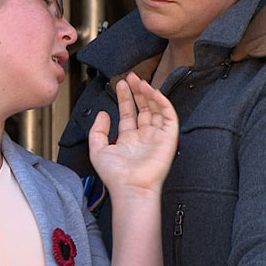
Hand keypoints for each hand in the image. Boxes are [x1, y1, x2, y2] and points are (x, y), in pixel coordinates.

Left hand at [89, 72, 178, 199]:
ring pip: (156, 109)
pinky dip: (162, 102)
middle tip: (131, 77)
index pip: (128, 113)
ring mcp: (156, 136)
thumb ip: (97, 130)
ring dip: (148, 93)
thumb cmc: (115, 176)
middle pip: (143, 107)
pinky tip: (152, 92)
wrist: (130, 188)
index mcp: (128, 139)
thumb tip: (103, 113)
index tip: (120, 84)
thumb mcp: (97, 149)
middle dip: (137, 91)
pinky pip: (168, 116)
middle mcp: (143, 136)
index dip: (125, 97)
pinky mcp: (168, 138)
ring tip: (139, 81)